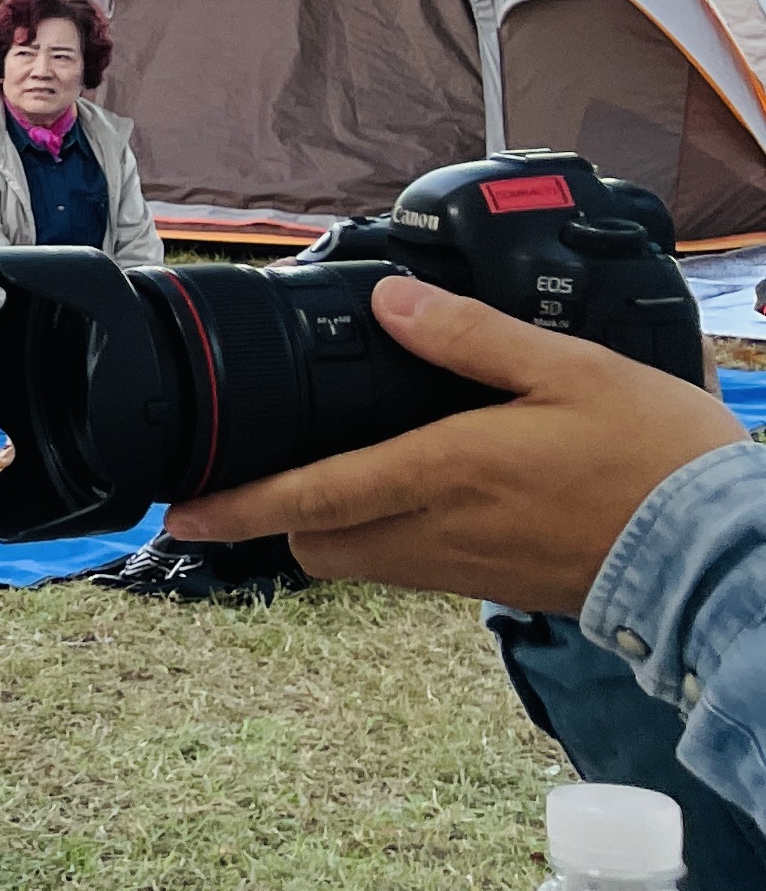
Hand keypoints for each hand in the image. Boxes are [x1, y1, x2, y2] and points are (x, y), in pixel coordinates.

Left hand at [168, 277, 745, 611]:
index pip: (311, 499)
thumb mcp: (567, 371)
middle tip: (256, 481)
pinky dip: (388, 540)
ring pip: (362, 562)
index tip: (178, 515)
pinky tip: (414, 499)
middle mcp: (440, 533)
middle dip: (277, 520)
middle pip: (318, 544)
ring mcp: (466, 569)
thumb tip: (390, 304)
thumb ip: (471, 338)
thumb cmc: (654, 459)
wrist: (721, 553)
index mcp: (443, 474)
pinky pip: (413, 570)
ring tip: (325, 483)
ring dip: (332, 530)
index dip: (235, 509)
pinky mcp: (496, 586)